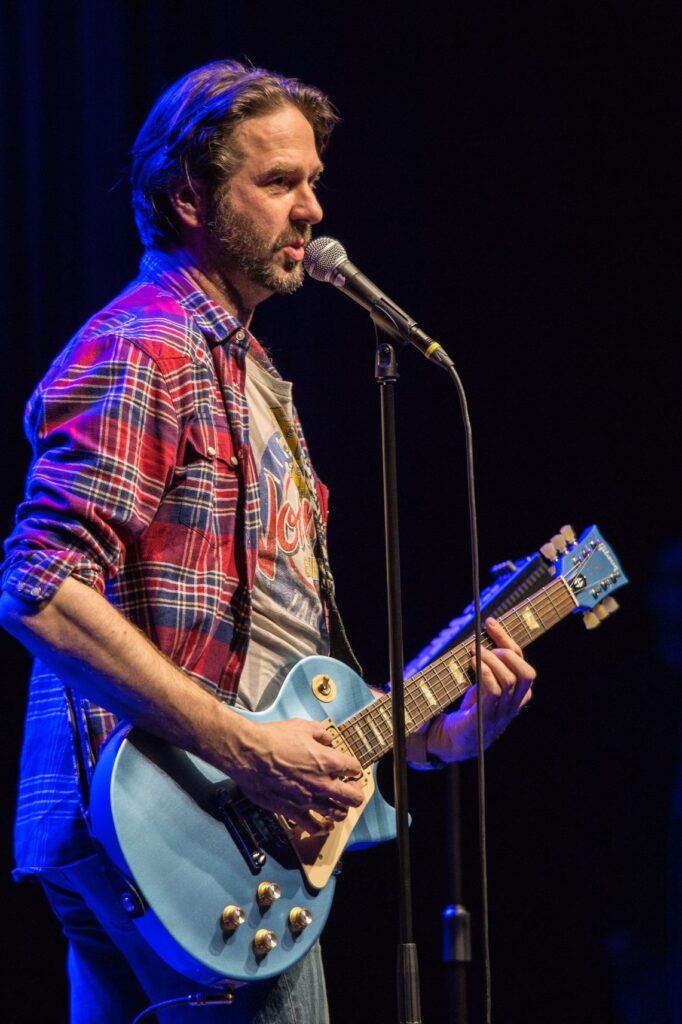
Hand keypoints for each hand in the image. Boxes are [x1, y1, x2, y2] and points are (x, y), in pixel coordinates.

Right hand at [227, 716, 364, 831]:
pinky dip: (321, 828)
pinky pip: (314, 827)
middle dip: (355, 793)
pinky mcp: (293, 812)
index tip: (350, 768)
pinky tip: (322, 826)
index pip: (354, 768)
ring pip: (337, 814)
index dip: (354, 767)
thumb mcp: (302, 726)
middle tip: (351, 790)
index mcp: (329, 761)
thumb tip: (327, 739)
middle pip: (353, 797)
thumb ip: (320, 733)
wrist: (249, 755)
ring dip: (341, 810)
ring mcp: (309, 801)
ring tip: (339, 808)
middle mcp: (324, 784)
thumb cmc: (273, 739)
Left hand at [426, 617, 535, 760]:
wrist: (449, 741)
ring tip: (474, 653)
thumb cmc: (467, 709)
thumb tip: (484, 634)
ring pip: (509, 680)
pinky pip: (493, 692)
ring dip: (490, 660)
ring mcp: (500, 714)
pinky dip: (484, 673)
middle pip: (526, 673)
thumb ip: (489, 667)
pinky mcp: (484, 719)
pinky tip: (473, 664)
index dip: (509, 641)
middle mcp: (513, 706)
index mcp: (517, 697)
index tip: (490, 623)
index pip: (524, 665)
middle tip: (484, 645)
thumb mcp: (482, 685)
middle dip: (506, 651)